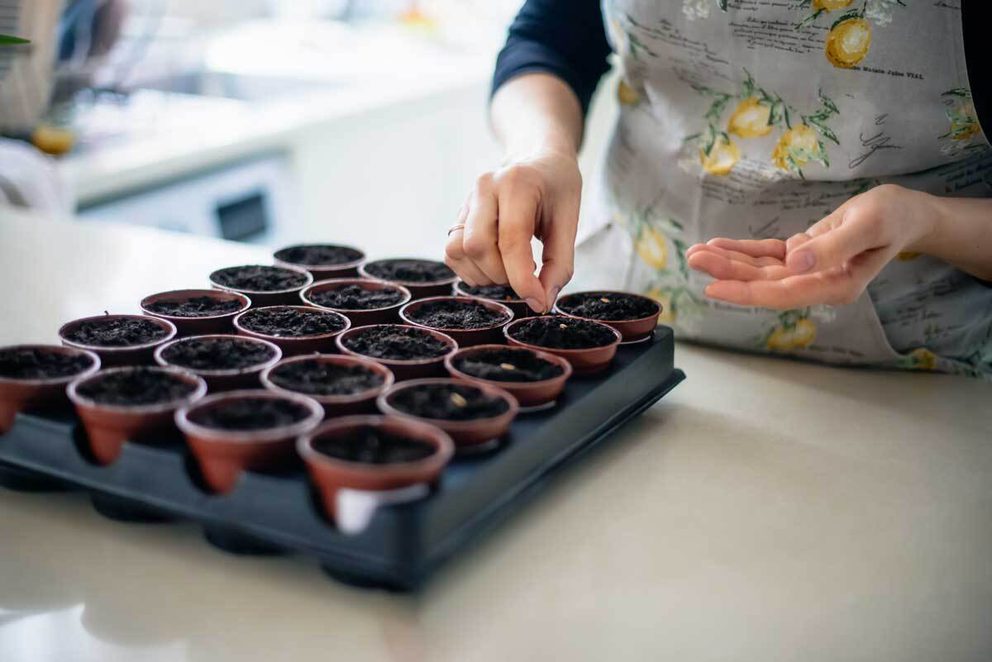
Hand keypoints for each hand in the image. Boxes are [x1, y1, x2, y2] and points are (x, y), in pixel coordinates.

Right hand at [444, 149, 581, 312]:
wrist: (538, 159)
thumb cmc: (557, 188)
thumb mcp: (570, 221)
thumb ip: (560, 264)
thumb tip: (542, 302)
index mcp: (517, 183)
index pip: (511, 239)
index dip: (523, 279)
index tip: (537, 301)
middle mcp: (484, 188)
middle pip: (477, 246)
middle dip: (502, 275)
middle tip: (527, 275)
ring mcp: (467, 200)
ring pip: (457, 251)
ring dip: (484, 274)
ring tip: (510, 269)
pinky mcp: (458, 215)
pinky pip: (452, 253)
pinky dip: (471, 270)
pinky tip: (495, 264)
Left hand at [685, 184, 937, 308]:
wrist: (904, 213)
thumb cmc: (892, 217)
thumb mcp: (868, 226)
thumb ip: (832, 247)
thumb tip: (796, 263)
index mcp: (835, 285)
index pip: (783, 293)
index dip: (746, 291)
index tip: (713, 287)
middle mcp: (816, 284)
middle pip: (764, 283)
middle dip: (727, 272)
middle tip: (692, 258)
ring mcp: (807, 272)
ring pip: (760, 270)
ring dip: (728, 261)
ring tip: (695, 253)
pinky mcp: (802, 256)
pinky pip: (766, 255)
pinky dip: (743, 251)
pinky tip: (717, 246)